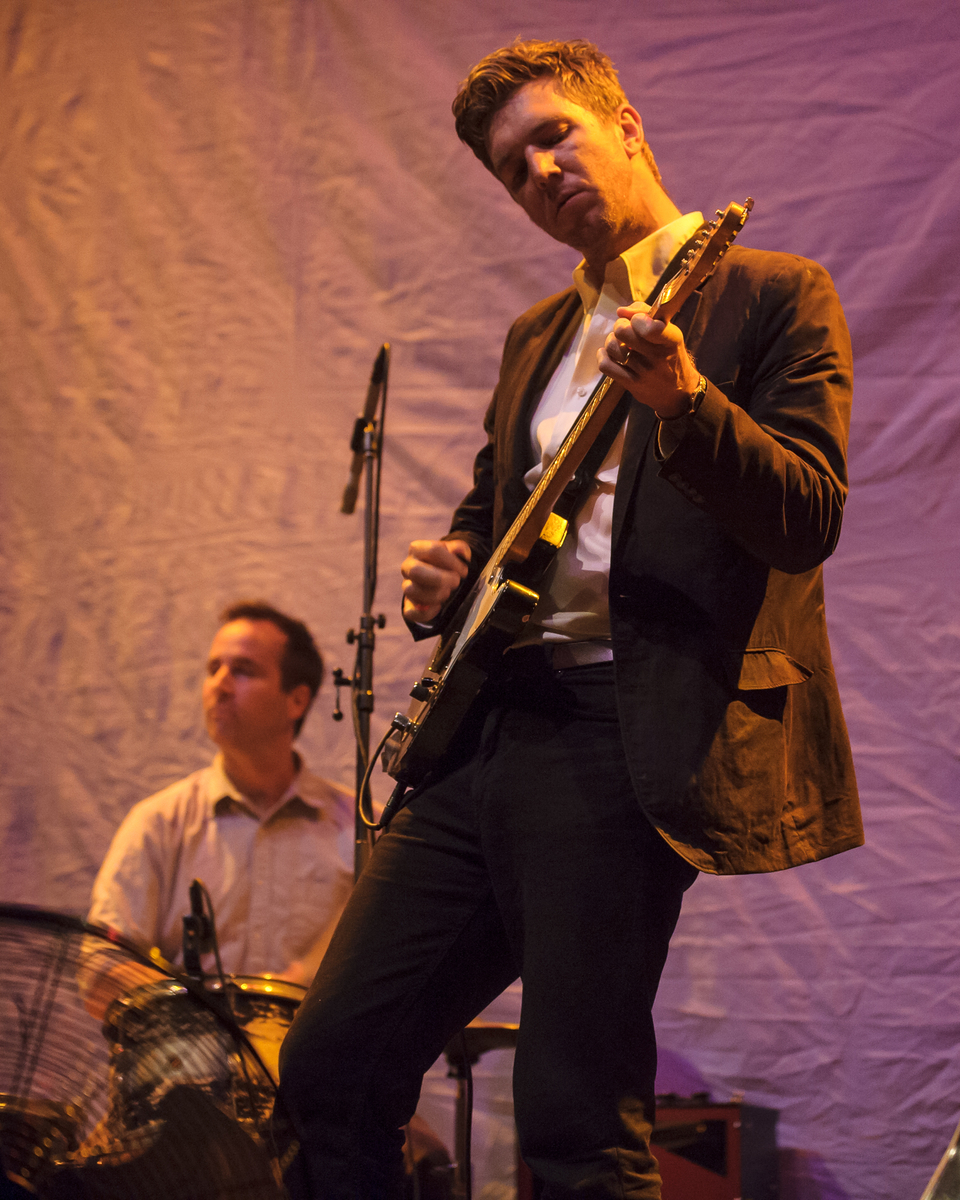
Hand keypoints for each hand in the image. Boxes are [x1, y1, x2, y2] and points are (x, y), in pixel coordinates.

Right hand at [401, 539, 471, 623]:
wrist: (437, 580)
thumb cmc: (446, 564)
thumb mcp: (454, 552)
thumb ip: (460, 548)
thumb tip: (463, 554)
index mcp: (417, 549)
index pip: (433, 551)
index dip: (452, 562)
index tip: (464, 571)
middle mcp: (407, 567)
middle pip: (416, 571)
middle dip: (440, 579)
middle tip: (455, 581)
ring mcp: (406, 587)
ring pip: (412, 592)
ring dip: (436, 594)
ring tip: (448, 592)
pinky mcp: (408, 605)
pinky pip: (411, 612)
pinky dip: (428, 612)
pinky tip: (439, 606)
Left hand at [598, 302, 701, 418]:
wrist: (678, 392)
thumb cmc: (670, 356)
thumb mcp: (668, 332)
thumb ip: (646, 314)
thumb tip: (620, 311)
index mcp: (670, 339)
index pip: (648, 326)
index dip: (636, 317)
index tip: (637, 320)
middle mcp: (658, 356)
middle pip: (623, 331)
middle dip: (620, 326)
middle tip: (624, 329)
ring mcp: (644, 372)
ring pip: (612, 347)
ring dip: (611, 341)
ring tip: (618, 343)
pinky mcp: (632, 385)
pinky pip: (606, 366)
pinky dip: (602, 356)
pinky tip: (608, 354)